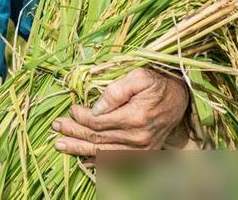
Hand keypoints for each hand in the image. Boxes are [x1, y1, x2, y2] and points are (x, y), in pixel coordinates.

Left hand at [51, 68, 188, 155]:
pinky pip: (117, 160)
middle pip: (97, 139)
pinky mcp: (144, 154)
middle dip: (73, 133)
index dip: (81, 116)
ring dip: (80, 149)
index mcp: (135, 118)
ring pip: (104, 152)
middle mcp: (138, 138)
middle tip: (55, 127)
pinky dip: (98, 161)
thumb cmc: (158, 84)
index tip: (70, 109)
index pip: (98, 122)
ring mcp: (141, 149)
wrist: (181, 99)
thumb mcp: (139, 77)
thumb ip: (116, 91)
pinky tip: (83, 159)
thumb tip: (95, 107)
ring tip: (61, 145)